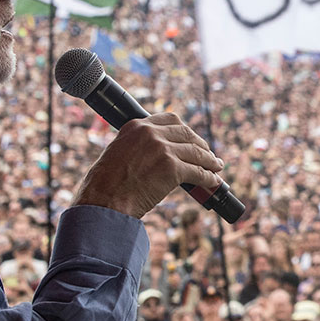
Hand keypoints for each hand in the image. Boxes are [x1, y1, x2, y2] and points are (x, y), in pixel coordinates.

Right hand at [75, 113, 225, 220]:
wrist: (103, 201)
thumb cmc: (105, 185)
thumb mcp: (117, 153)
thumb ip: (136, 147)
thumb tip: (153, 157)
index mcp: (136, 126)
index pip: (170, 119)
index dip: (185, 131)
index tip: (191, 139)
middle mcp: (150, 133)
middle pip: (187, 133)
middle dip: (200, 144)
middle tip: (208, 155)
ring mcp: (163, 149)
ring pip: (196, 152)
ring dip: (209, 161)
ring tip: (216, 168)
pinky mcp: (172, 169)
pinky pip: (198, 172)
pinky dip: (209, 178)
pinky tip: (213, 182)